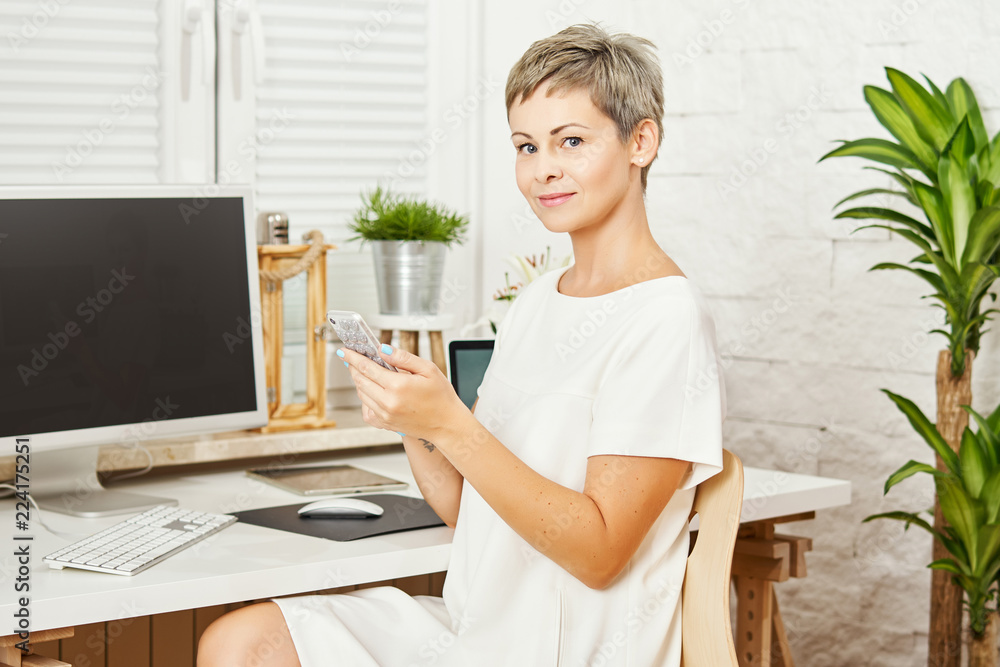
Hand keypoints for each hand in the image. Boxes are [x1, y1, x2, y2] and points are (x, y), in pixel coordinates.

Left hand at [339, 343, 466, 440]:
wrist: (447, 425)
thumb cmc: (441, 397)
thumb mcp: (428, 369)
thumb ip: (403, 358)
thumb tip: (382, 349)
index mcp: (398, 386)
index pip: (367, 367)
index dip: (354, 357)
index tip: (345, 351)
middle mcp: (388, 402)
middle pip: (361, 380)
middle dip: (353, 367)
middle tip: (351, 358)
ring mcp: (385, 415)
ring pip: (362, 394)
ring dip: (359, 381)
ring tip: (363, 371)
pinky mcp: (386, 424)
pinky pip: (366, 410)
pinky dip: (365, 399)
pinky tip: (372, 391)